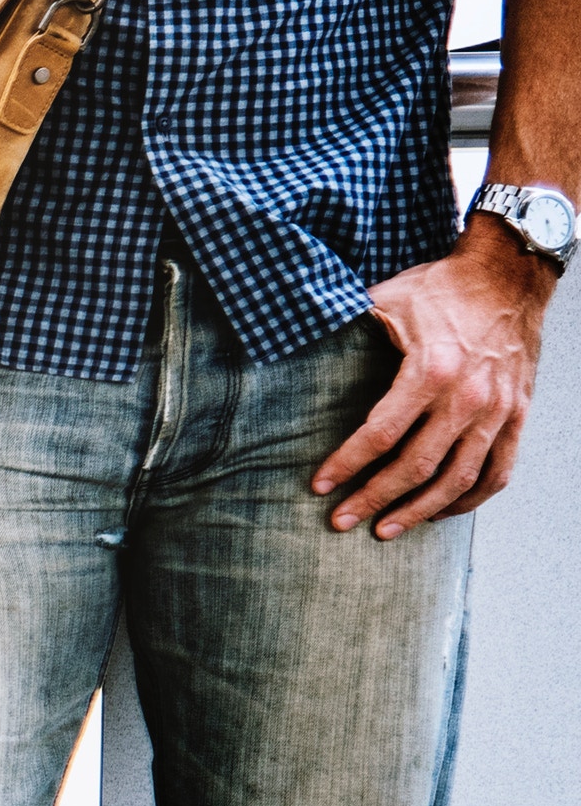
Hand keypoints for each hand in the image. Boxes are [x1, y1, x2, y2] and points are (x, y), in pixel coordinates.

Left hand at [324, 222, 549, 534]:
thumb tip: (287, 336)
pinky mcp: (517, 414)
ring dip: (419, 511)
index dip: (347, 464)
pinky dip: (469, 499)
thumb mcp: (384, 300)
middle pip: (416, 466)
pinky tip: (440, 513)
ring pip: (458, 479)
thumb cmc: (439, 289)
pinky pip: (498, 471)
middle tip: (342, 521)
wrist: (508, 274)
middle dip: (374, 498)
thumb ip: (343, 326)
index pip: (381, 434)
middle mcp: (468, 396)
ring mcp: (498, 410)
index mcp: (431, 370)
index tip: (319, 486)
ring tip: (385, 530)